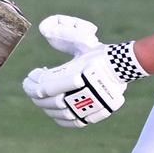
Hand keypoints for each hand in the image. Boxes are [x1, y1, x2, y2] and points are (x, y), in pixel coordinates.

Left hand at [23, 15, 141, 127]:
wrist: (123, 66)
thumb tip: (43, 29)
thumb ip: (63, 37)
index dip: (31, 84)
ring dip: (47, 106)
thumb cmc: (99, 53)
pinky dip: (61, 118)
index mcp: (76, 74)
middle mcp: (82, 92)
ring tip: (44, 96)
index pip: (44, 86)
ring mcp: (90, 105)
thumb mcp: (80, 42)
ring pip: (59, 113)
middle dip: (36, 94)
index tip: (30, 76)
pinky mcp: (97, 113)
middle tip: (32, 85)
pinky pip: (74, 122)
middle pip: (49, 101)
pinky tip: (55, 110)